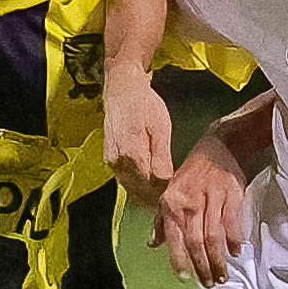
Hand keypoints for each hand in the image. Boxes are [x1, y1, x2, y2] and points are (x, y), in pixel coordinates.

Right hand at [103, 69, 173, 203]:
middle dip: (156, 195)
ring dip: (146, 194)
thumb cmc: (143, 104)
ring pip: (131, 187)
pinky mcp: (109, 159)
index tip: (178, 192)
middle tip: (173, 198)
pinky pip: (124, 179)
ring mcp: (112, 161)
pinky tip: (149, 187)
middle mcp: (118, 161)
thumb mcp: (160, 127)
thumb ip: (161, 157)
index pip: (152, 185)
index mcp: (133, 153)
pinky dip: (136, 186)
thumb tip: (165, 180)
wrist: (121, 90)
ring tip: (162, 195)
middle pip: (140, 189)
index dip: (165, 190)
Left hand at [153, 130, 246, 285]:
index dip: (178, 260)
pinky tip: (235, 253)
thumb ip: (162, 221)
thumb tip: (153, 244)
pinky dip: (234, 240)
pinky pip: (233, 223)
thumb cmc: (190, 175)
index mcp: (171, 203)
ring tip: (222, 275)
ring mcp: (212, 198)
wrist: (216, 147)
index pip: (174, 238)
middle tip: (209, 283)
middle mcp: (190, 202)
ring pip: (214, 236)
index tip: (184, 278)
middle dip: (202, 266)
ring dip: (218, 259)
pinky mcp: (232, 194)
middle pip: (195, 241)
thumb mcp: (169, 193)